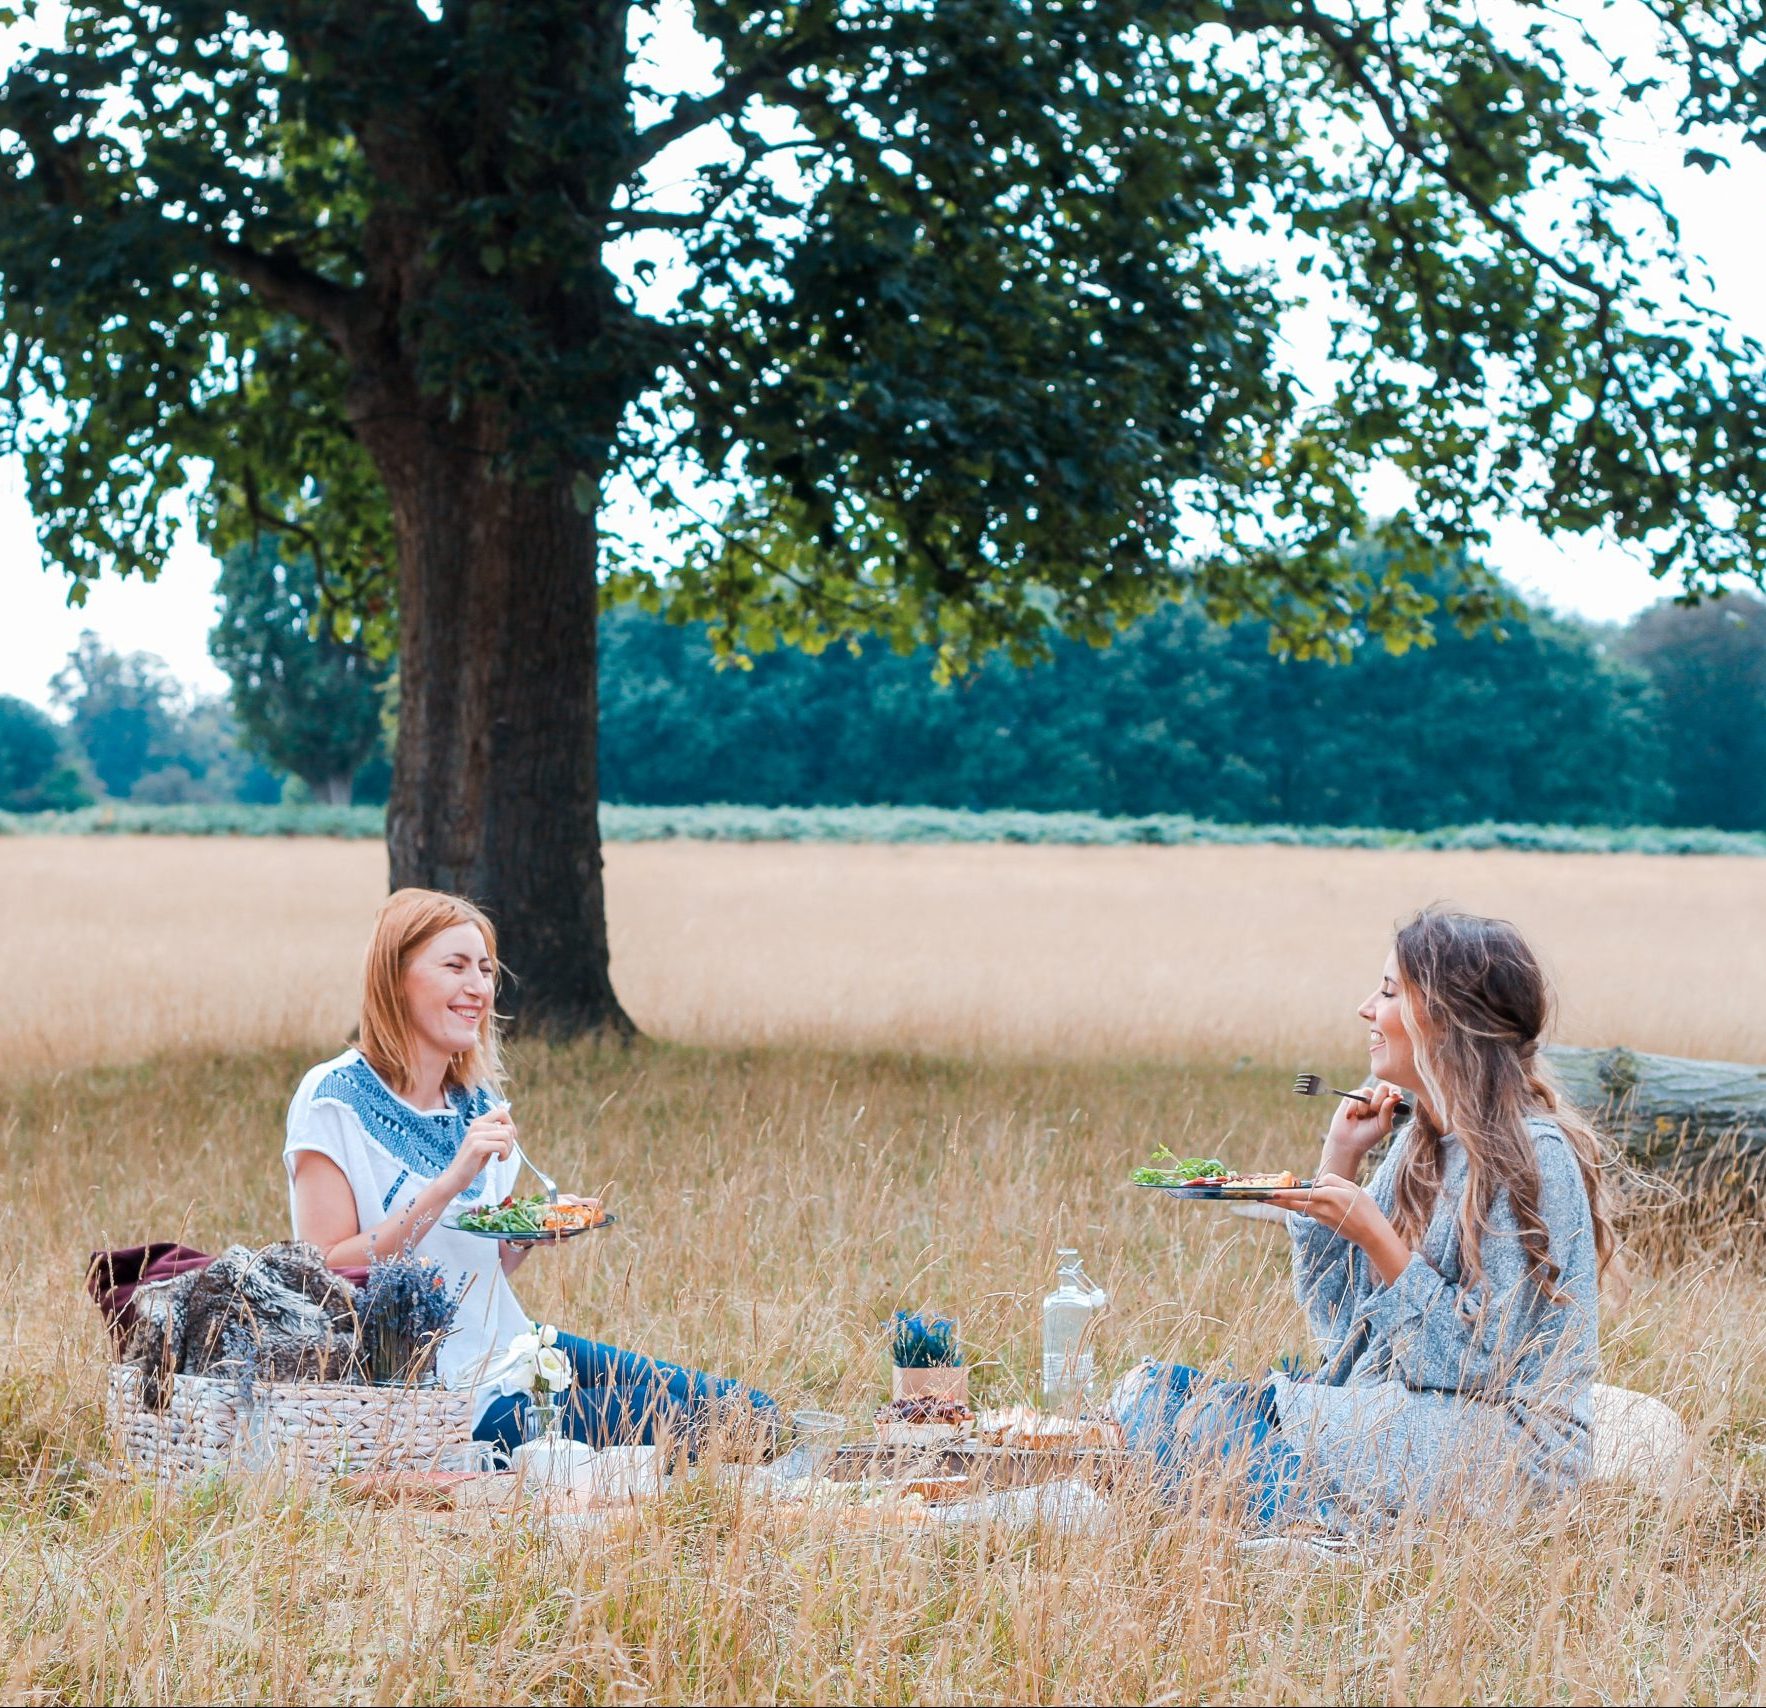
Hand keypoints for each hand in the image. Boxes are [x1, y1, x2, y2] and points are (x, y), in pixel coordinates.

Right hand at [440, 1106, 515, 1195]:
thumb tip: (506, 1114)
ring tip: (501, 1156)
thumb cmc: (473, 1160)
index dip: (511, 1124)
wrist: (456, 1176)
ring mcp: (475, 1135)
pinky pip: (502, 1146)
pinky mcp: (477, 1146)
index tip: (510, 1138)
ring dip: (509, 1149)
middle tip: (505, 1151)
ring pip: (506, 1136)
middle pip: (507, 1127)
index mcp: (478, 1122)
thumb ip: (494, 1129)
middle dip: (511, 1141)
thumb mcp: (485, 1141)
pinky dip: (505, 1154)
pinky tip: (499, 1159)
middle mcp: (476, 1125)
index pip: (502, 1112)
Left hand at [1268, 1172, 1410, 1284]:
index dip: (1284, 1193)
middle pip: (1293, 1203)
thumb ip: (1333, 1181)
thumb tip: (1317, 1182)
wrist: (1372, 1235)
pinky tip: (1294, 1200)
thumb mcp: (1353, 1188)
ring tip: (1269, 1196)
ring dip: (1284, 1202)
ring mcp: (1321, 1217)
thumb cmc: (1366, 1209)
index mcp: (1329, 1196)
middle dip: (1275, 1200)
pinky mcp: (1323, 1223)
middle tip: (1259, 1197)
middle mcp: (1322, 1208)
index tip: (1270, 1192)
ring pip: (1299, 1207)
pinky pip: (1309, 1210)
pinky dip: (1300, 1205)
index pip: (1302, 1193)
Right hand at [1320, 1080, 1405, 1179]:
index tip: (1394, 1094)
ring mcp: (1363, 1098)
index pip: (1394, 1093)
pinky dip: (1353, 1107)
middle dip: (1378, 1099)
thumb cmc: (1368, 1136)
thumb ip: (1389, 1110)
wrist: (1347, 1142)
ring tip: (1361, 1117)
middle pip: (1382, 1087)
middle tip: (1373, 1111)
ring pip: (1367, 1091)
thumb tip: (1397, 1096)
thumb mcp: (1383, 1126)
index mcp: (1387, 1107)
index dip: (1394, 1090)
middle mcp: (1376, 1100)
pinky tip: (1351, 1116)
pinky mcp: (1351, 1098)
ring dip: (1364, 1106)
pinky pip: (1355, 1095)